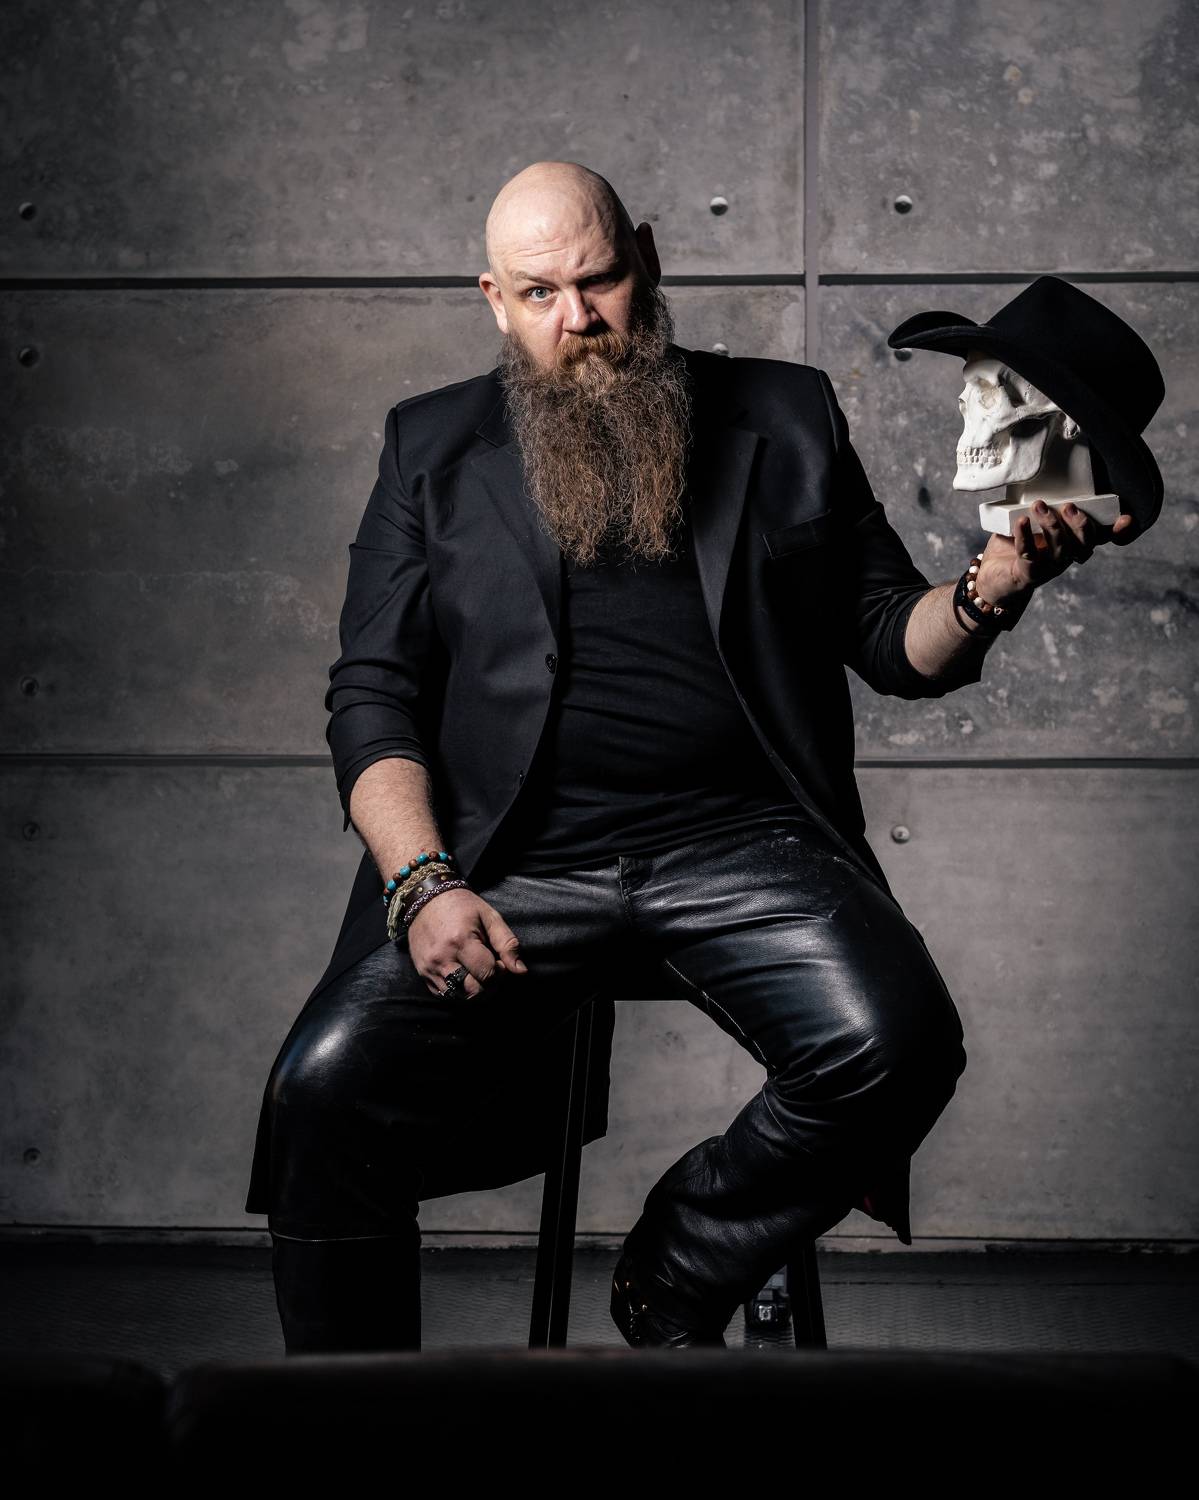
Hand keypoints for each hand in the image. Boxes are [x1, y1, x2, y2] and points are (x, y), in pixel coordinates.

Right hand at [406, 887, 528, 997]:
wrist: (426, 899)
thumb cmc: (462, 906)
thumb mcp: (489, 917)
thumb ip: (507, 943)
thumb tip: (520, 971)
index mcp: (461, 941)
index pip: (488, 973)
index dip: (499, 971)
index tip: (499, 961)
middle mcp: (442, 958)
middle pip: (473, 991)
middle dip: (489, 986)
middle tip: (490, 970)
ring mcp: (430, 967)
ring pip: (458, 996)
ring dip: (473, 991)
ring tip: (477, 974)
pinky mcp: (422, 973)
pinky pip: (443, 994)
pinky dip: (457, 991)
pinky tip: (463, 975)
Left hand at [975, 499, 1138, 607]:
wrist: (992, 574)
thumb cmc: (1016, 542)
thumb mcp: (1033, 519)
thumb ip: (1045, 503)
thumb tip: (1046, 473)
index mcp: (1074, 541)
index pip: (1102, 536)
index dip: (1119, 531)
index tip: (1126, 519)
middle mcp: (1067, 556)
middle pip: (1086, 543)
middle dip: (1080, 524)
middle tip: (1068, 505)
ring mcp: (1050, 567)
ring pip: (1062, 549)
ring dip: (1052, 525)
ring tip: (1039, 506)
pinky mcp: (1029, 574)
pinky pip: (1030, 555)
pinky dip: (1025, 537)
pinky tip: (1020, 522)